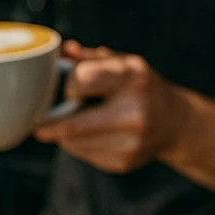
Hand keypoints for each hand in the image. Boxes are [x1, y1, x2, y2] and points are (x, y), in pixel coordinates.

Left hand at [34, 41, 184, 173]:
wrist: (175, 123)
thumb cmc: (141, 87)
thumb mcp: (124, 63)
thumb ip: (91, 57)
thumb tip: (63, 52)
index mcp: (134, 78)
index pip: (81, 80)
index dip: (68, 84)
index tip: (67, 87)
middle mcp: (135, 111)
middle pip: (73, 124)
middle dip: (50, 123)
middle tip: (39, 123)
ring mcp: (131, 141)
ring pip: (73, 142)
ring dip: (63, 134)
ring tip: (72, 122)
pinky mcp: (124, 162)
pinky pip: (84, 154)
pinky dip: (77, 145)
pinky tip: (90, 135)